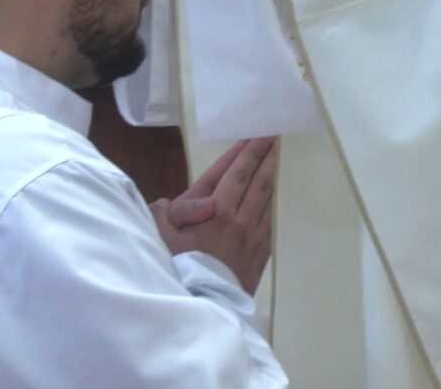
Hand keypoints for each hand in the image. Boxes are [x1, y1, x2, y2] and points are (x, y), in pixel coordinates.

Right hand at [150, 137, 276, 294]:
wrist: (205, 307)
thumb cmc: (180, 269)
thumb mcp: (163, 237)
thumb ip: (169, 213)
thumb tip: (171, 200)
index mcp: (217, 209)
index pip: (236, 171)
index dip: (247, 151)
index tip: (258, 133)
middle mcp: (239, 217)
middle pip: (257, 179)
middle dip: (265, 154)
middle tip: (274, 135)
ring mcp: (253, 235)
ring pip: (266, 197)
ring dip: (271, 174)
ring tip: (276, 157)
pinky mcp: (260, 252)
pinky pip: (269, 220)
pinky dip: (270, 203)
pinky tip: (271, 197)